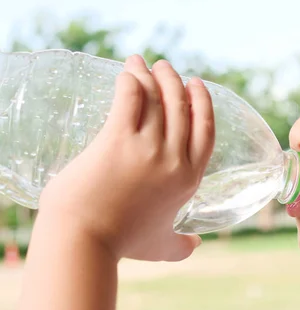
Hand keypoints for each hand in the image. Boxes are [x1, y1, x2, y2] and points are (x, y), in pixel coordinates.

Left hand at [38, 55, 214, 261]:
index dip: (203, 102)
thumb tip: (195, 247)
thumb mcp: (161, 246)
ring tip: (141, 63)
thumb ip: (181, 246)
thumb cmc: (121, 243)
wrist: (84, 241)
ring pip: (156, 99)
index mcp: (189, 179)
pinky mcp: (117, 140)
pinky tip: (126, 74)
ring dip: (151, 75)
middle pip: (181, 107)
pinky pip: (130, 99)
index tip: (197, 84)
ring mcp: (147, 148)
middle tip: (165, 67)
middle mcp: (174, 159)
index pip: (206, 130)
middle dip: (175, 81)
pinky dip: (130, 82)